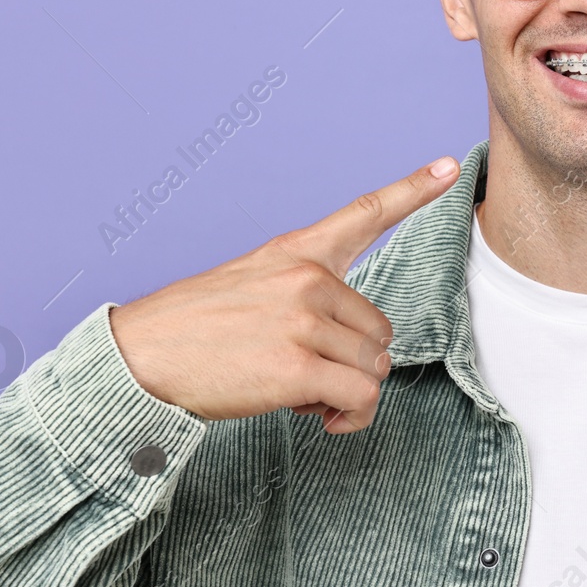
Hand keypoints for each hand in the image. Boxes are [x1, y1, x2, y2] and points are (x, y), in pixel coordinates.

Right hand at [109, 157, 460, 430]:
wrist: (138, 361)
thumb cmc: (193, 332)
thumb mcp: (250, 287)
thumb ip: (306, 299)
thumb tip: (359, 353)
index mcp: (295, 253)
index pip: (363, 213)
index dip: (412, 189)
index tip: (448, 166)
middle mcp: (306, 277)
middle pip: (380, 329)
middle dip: (352, 360)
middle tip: (304, 372)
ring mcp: (303, 320)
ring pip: (375, 364)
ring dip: (348, 391)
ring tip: (299, 390)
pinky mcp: (298, 366)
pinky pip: (361, 396)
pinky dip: (351, 417)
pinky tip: (324, 420)